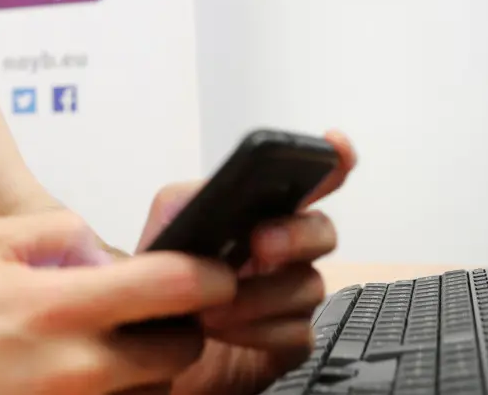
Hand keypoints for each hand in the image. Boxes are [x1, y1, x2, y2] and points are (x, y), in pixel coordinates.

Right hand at [0, 209, 237, 394]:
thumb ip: (59, 229)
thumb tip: (108, 249)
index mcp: (61, 308)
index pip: (173, 287)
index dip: (208, 273)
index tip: (214, 270)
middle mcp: (78, 369)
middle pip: (182, 350)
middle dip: (180, 326)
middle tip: (154, 312)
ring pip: (160, 391)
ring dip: (150, 368)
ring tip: (106, 347)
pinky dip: (122, 393)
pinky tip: (88, 375)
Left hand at [137, 130, 358, 394]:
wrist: (152, 343)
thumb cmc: (164, 283)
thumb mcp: (161, 233)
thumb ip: (181, 204)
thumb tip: (208, 195)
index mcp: (260, 214)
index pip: (309, 182)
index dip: (332, 161)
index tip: (335, 145)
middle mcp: (286, 250)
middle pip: (322, 231)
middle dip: (296, 234)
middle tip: (260, 243)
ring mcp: (292, 295)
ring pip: (308, 285)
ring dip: (259, 295)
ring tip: (211, 306)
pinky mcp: (290, 340)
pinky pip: (297, 332)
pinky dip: (259, 331)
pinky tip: (225, 330)